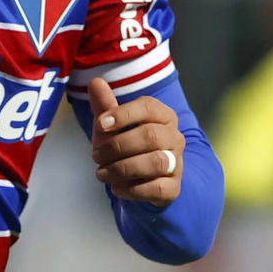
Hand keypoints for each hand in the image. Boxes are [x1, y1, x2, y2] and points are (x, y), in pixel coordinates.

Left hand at [88, 77, 183, 206]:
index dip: (123, 114)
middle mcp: (174, 137)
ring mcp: (177, 163)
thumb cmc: (127, 146)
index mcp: (163, 116)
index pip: (148, 107)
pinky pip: (157, 188)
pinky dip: (133, 189)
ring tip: (102, 174)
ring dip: (122, 168)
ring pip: (155, 162)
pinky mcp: (174, 187)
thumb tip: (95, 82)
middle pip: (150, 135)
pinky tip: (116, 188)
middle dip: (118, 146)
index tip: (100, 124)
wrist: (143, 179)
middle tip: (96, 155)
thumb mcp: (113, 126)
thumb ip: (105, 106)